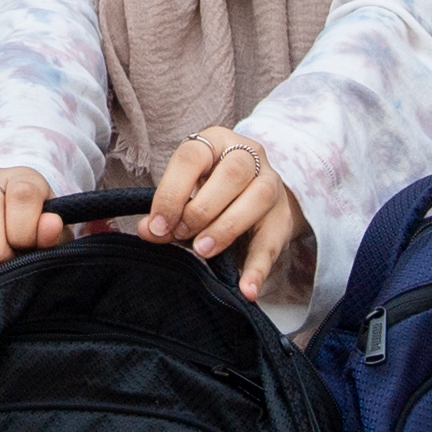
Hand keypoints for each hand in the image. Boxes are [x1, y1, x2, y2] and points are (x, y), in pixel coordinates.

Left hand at [147, 125, 315, 307]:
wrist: (253, 196)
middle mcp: (248, 156)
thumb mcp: (185, 195)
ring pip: (257, 198)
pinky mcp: (283, 218)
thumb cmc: (209, 191)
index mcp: (215, 142)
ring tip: (202, 251)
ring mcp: (271, 184)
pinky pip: (272, 243)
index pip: (192, 156)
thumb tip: (148, 231)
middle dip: (201, 209)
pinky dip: (257, 269)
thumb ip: (166, 213)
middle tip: (181, 234)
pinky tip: (246, 289)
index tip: (158, 224)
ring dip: (225, 228)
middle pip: (232, 173)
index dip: (172, 191)